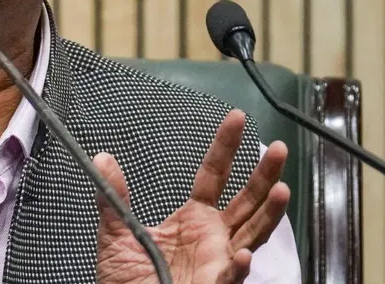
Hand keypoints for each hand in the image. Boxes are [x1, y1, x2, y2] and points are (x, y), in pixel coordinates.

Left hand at [95, 110, 289, 283]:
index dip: (225, 146)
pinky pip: (230, 277)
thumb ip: (113, 198)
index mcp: (194, 219)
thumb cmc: (127, 281)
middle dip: (264, 175)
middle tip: (279, 148)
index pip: (214, 175)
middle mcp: (214, 236)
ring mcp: (219, 261)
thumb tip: (102, 159)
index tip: (236, 117)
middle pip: (247, 200)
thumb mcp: (116, 235)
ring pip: (254, 234)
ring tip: (282, 190)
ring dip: (269, 214)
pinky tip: (243, 255)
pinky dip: (238, 268)